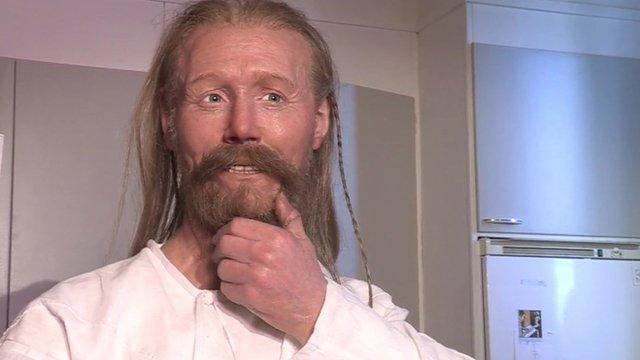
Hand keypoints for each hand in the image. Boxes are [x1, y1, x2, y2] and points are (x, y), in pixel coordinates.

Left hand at [211, 193, 327, 344]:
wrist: (314, 308)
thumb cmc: (306, 273)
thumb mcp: (302, 241)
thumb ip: (289, 216)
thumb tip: (278, 195)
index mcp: (276, 237)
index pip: (236, 225)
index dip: (225, 230)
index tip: (224, 238)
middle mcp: (264, 254)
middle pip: (225, 244)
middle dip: (219, 249)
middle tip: (224, 255)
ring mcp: (256, 276)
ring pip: (222, 267)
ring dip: (225, 270)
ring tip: (235, 272)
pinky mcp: (250, 297)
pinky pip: (225, 287)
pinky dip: (230, 288)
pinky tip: (241, 287)